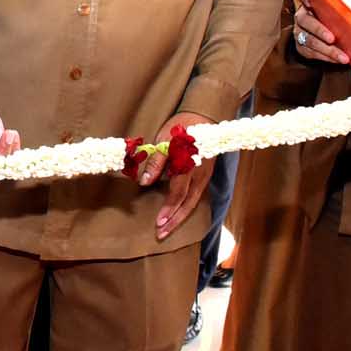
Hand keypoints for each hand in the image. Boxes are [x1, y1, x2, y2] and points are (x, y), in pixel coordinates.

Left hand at [150, 112, 213, 240]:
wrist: (205, 116)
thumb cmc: (182, 127)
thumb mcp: (165, 140)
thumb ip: (156, 161)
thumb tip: (145, 182)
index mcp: (189, 166)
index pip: (178, 193)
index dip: (168, 209)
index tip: (158, 223)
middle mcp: (200, 174)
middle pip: (188, 204)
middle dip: (175, 221)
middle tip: (161, 234)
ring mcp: (205, 175)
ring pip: (194, 202)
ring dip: (180, 216)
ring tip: (167, 228)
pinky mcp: (206, 175)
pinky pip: (197, 196)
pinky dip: (187, 207)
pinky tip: (178, 214)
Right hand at [291, 0, 349, 64]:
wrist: (341, 33)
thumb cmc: (344, 18)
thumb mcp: (346, 9)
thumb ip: (346, 6)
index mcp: (310, 2)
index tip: (309, 1)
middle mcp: (300, 17)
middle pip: (306, 22)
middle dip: (319, 30)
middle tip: (332, 39)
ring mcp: (298, 33)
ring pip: (309, 42)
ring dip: (327, 50)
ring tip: (343, 57)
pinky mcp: (301, 47)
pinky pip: (312, 53)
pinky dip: (326, 57)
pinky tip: (338, 60)